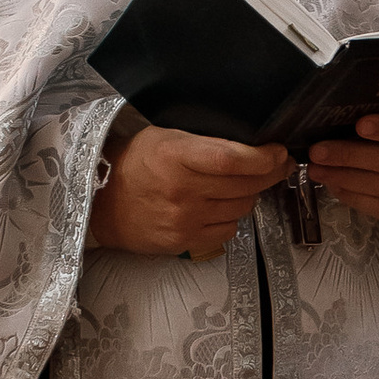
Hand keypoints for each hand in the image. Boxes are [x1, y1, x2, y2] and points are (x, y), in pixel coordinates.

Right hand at [89, 116, 289, 258]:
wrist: (100, 204)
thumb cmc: (135, 163)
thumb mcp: (165, 137)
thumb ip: (204, 141)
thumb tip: (253, 144)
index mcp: (175, 156)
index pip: (232, 159)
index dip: (263, 158)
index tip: (278, 152)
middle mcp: (181, 190)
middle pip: (244, 185)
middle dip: (269, 174)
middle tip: (277, 164)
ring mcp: (184, 219)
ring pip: (241, 208)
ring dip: (248, 195)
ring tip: (241, 184)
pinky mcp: (184, 242)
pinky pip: (228, 230)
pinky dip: (231, 217)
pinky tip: (219, 206)